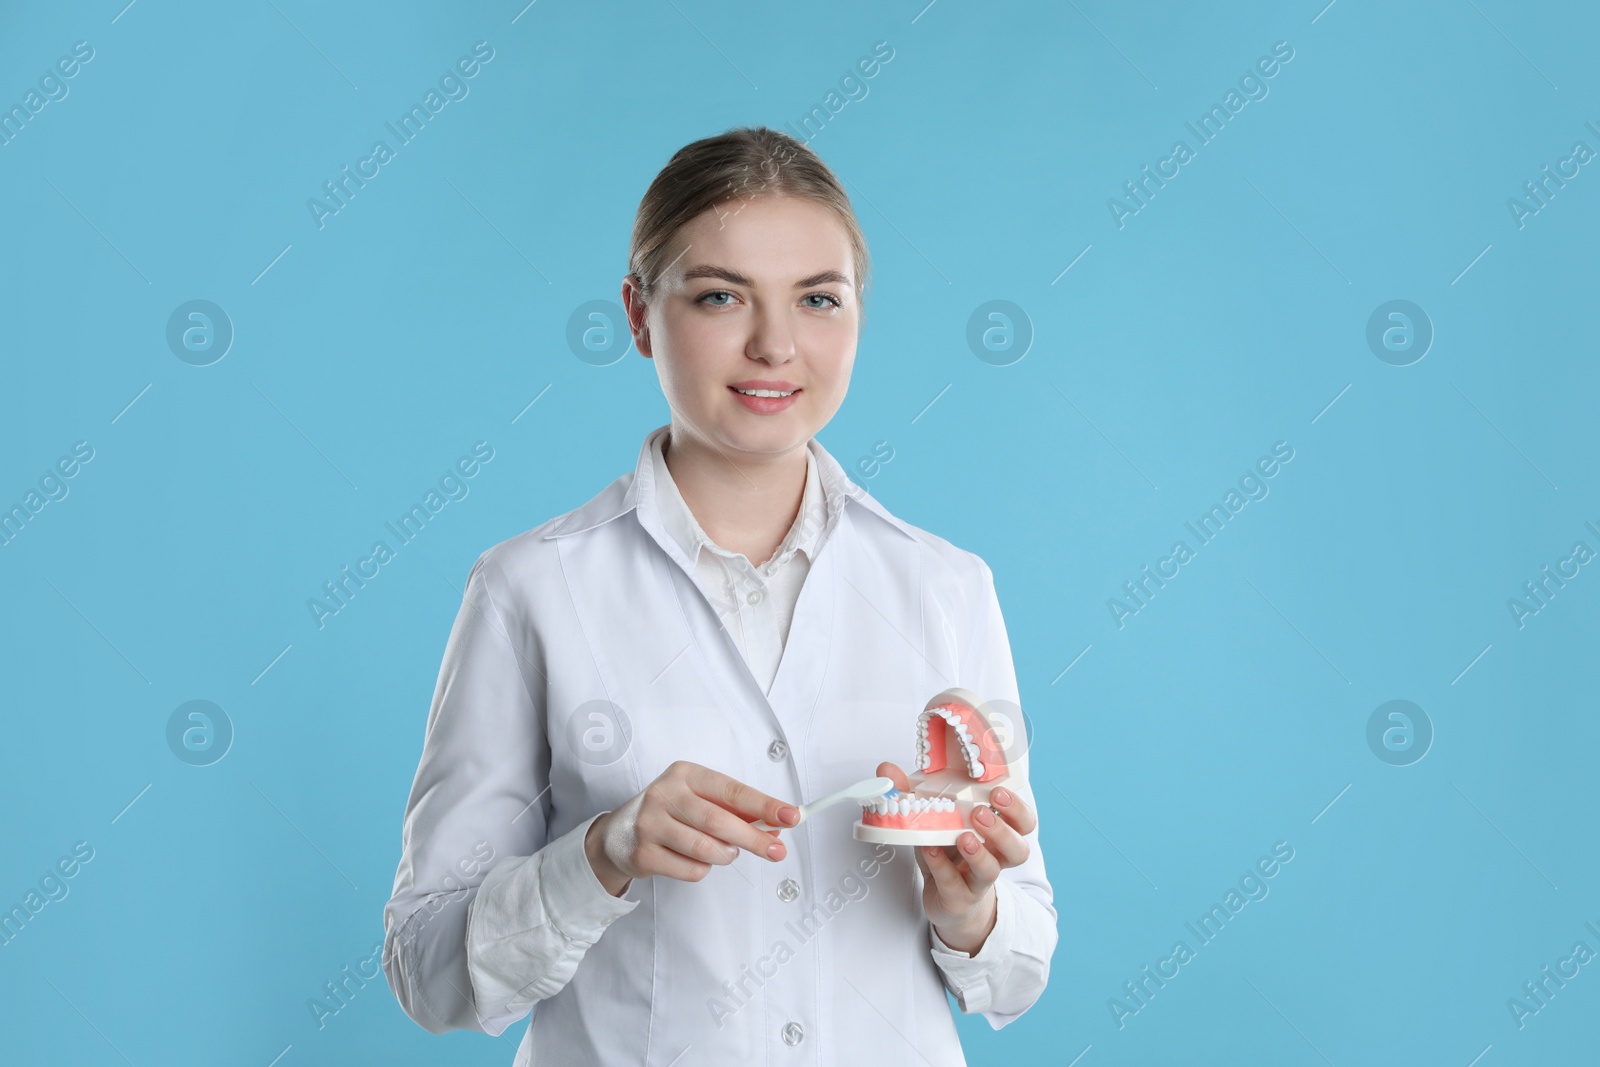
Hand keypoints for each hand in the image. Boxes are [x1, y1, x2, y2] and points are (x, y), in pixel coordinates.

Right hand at [584, 760, 799, 895]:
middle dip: (754, 839)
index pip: (732, 790)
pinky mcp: (644, 854)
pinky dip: (703, 870)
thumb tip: (775, 826)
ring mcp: (650, 824)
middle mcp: (665, 794)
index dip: (764, 805)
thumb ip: (735, 811)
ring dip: (725, 856)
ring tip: (724, 852)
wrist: (617, 836)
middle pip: (719, 821)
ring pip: (706, 849)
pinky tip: (693, 860)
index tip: (791, 816)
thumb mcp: (699, 800)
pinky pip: (691, 870)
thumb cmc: (669, 813)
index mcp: (685, 774)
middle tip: (777, 851)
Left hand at [877, 761, 1035, 955]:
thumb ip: (910, 792)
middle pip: (1018, 848)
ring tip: (962, 837)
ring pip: (992, 870)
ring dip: (979, 853)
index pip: (1023, 821)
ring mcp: (977, 881)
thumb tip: (887, 769)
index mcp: (997, 834)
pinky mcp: (959, 898)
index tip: (998, 792)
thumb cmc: (947, 854)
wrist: (947, 900)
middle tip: (980, 813)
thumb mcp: (932, 820)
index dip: (1017, 808)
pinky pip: (955, 884)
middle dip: (1002, 829)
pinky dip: (941, 865)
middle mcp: (994, 858)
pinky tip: (930, 850)